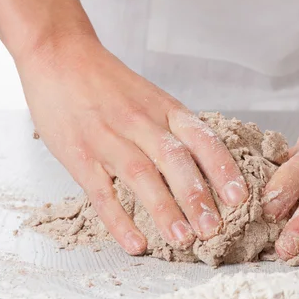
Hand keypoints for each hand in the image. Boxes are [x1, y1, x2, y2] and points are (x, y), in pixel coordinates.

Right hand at [18, 36, 247, 254]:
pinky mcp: (79, 155)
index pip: (202, 139)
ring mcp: (108, 139)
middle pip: (175, 161)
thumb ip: (176, 128)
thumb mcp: (152, 96)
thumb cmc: (110, 83)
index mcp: (165, 109)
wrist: (59, 55)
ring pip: (142, 176)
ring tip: (183, 239)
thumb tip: (209, 166)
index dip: (222, 169)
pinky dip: (119, 220)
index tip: (239, 197)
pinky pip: (101, 192)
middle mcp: (141, 123)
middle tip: (214, 229)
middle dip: (197, 197)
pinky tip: (136, 244)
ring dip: (165, 210)